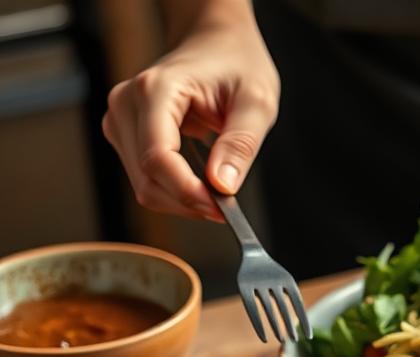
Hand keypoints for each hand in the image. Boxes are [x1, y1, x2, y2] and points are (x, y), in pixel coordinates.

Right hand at [102, 18, 278, 220]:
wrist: (216, 42)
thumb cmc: (237, 64)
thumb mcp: (257, 102)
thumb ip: (240, 144)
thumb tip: (222, 186)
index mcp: (156, 89)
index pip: (158, 157)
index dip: (188, 191)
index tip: (221, 209)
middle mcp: (126, 103)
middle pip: (147, 178)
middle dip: (189, 201)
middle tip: (228, 206)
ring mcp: (120, 119)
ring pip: (144, 185)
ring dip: (182, 200)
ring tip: (219, 191)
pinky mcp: (125, 133)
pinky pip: (146, 178)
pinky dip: (175, 190)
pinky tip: (202, 182)